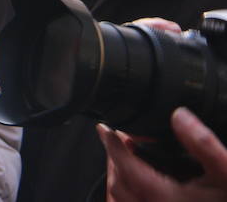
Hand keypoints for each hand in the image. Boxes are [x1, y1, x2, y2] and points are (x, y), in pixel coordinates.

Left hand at [101, 109, 226, 200]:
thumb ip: (203, 144)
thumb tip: (179, 116)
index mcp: (164, 197)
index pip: (126, 166)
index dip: (112, 144)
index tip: (105, 128)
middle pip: (118, 184)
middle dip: (114, 159)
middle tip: (117, 139)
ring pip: (122, 200)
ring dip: (119, 177)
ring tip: (125, 158)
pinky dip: (128, 195)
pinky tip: (138, 184)